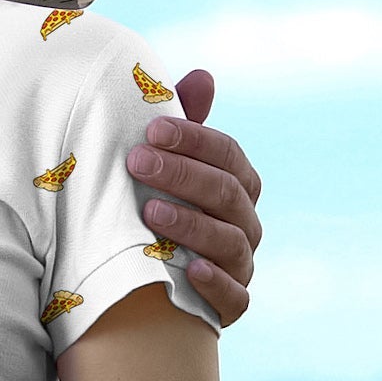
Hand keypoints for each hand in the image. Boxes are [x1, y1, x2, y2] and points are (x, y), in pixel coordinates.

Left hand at [127, 69, 261, 326]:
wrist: (139, 277)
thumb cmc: (152, 204)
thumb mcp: (162, 164)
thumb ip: (181, 124)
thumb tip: (203, 75)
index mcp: (235, 184)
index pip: (228, 155)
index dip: (194, 140)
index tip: (150, 130)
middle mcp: (245, 223)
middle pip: (227, 194)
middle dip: (182, 175)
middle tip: (136, 162)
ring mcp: (240, 265)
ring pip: (230, 242)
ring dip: (191, 225)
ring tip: (149, 212)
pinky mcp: (229, 305)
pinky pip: (234, 297)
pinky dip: (215, 283)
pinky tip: (188, 268)